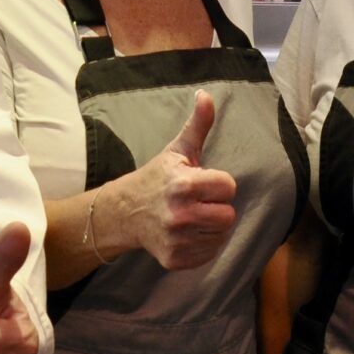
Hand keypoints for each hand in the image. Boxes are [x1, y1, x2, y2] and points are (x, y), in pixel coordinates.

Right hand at [112, 91, 238, 270]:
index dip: (219, 183)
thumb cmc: (157, 178)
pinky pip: (209, 253)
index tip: (204, 182)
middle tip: (201, 201)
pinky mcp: (174, 259)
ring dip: (213, 226)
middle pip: (228, 215)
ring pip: (221, 235)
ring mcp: (176, 240)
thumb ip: (198, 125)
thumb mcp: (177, 150)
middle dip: (218, 206)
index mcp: (183, 184)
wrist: (125, 212)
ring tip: (195, 215)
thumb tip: (207, 95)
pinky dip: (203, 244)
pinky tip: (188, 232)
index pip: (228, 187)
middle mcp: (180, 214)